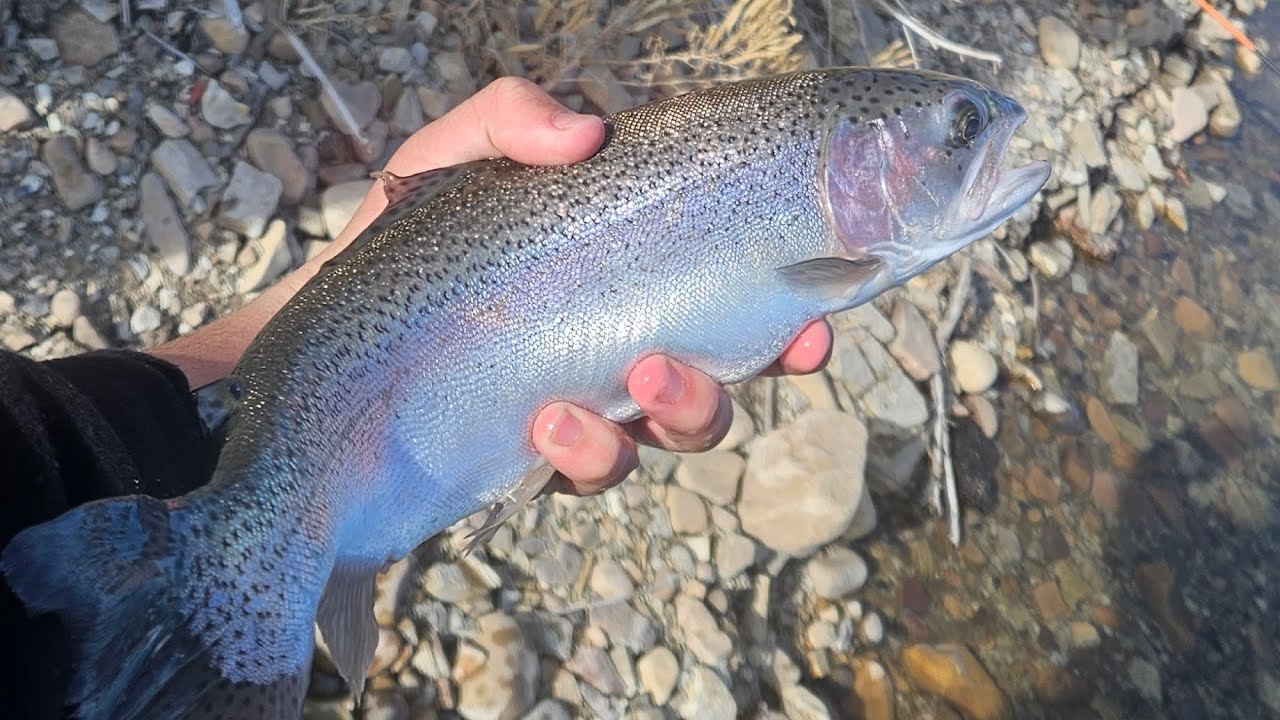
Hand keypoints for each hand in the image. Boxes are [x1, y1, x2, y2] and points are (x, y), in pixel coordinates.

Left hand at [364, 78, 833, 495]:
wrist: (312, 342)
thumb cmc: (394, 245)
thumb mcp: (443, 160)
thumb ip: (508, 119)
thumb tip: (588, 132)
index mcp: (619, 280)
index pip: (726, 297)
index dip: (787, 315)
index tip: (817, 316)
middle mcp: (615, 350)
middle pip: (720, 381)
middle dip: (743, 378)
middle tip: (729, 353)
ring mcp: (581, 413)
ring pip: (671, 434)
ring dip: (679, 412)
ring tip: (638, 375)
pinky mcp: (534, 465)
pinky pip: (591, 473)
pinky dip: (588, 452)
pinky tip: (547, 425)